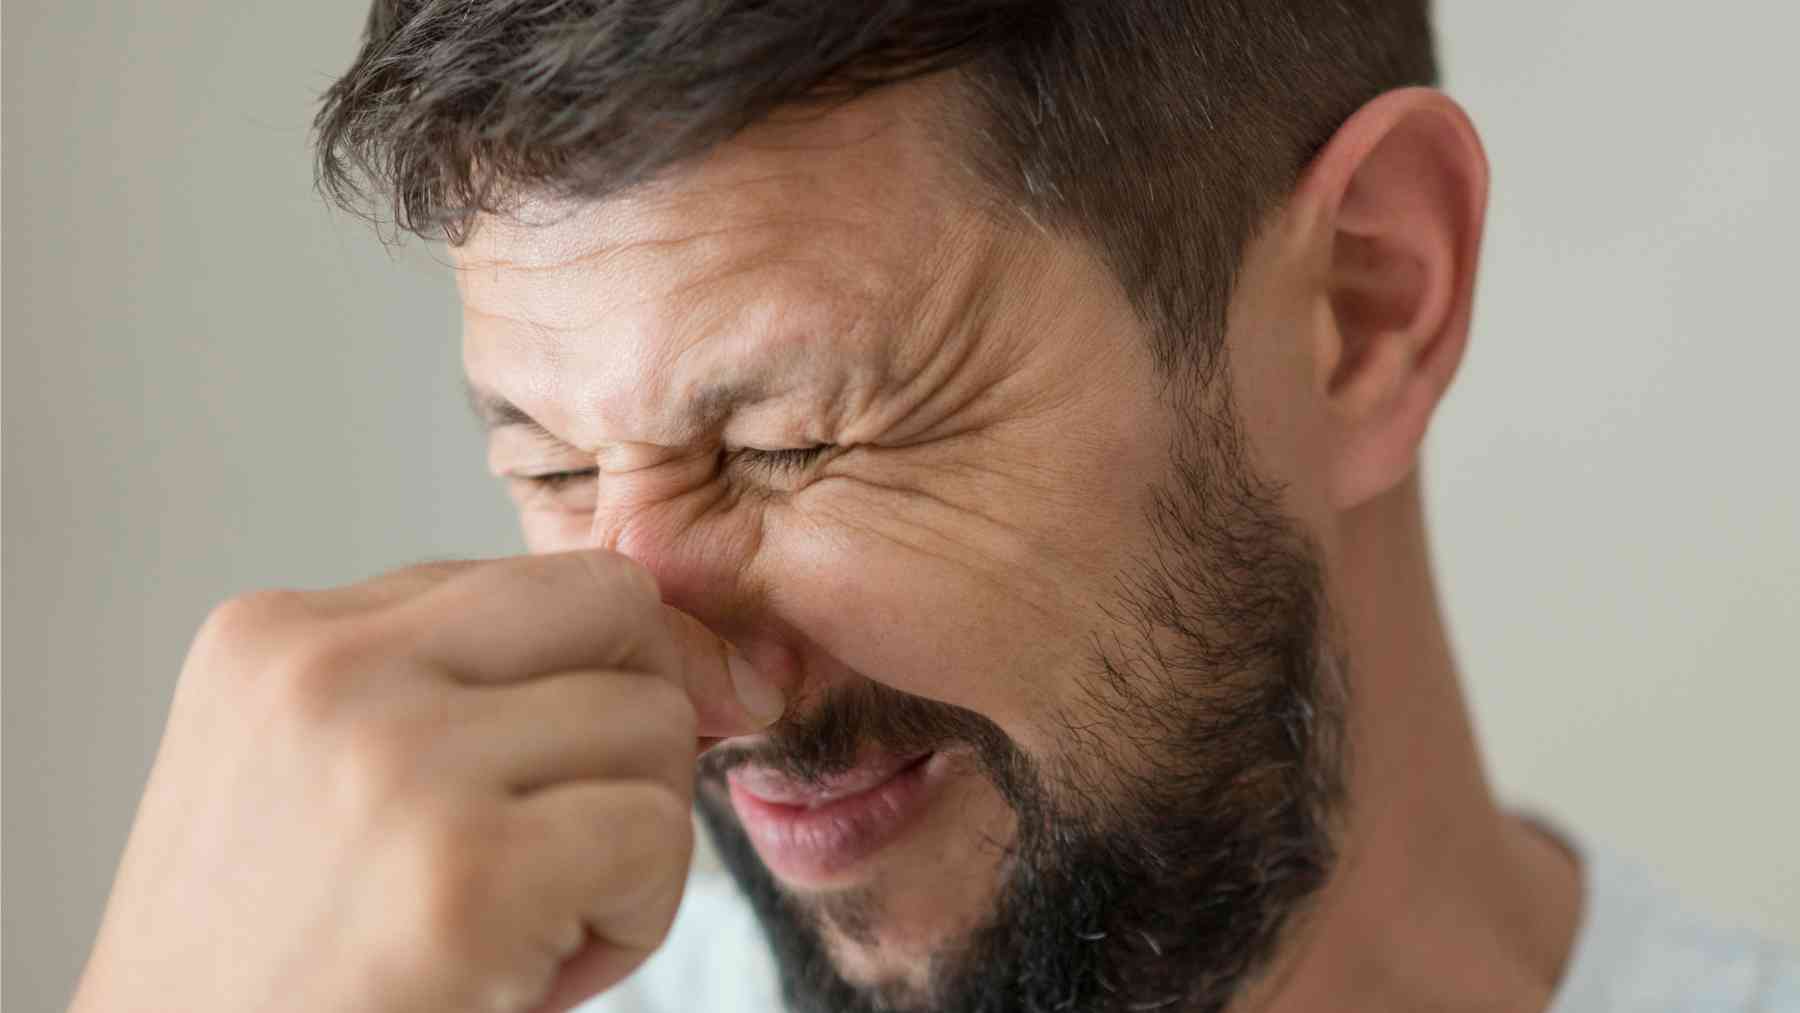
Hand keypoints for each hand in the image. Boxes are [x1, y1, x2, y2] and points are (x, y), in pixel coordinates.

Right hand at [69, 551, 784, 1012]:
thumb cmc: (267, 966)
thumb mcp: (305, 775)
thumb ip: (439, 688)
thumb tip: (662, 648)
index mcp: (279, 633)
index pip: (524, 581)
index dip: (581, 679)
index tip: (556, 774)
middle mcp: (330, 669)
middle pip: (614, 601)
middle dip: (647, 709)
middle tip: (598, 821)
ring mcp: (398, 759)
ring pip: (656, 722)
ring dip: (636, 837)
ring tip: (537, 919)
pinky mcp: (466, 869)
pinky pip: (659, 834)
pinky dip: (638, 917)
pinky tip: (542, 972)